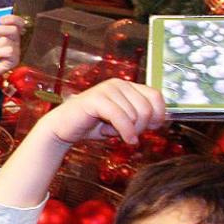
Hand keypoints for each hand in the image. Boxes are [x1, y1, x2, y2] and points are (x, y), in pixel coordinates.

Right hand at [38, 78, 165, 146]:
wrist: (62, 128)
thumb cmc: (92, 125)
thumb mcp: (122, 120)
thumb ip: (139, 117)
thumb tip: (160, 120)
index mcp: (127, 86)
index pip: (156, 96)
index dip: (157, 116)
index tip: (148, 129)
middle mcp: (119, 84)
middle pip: (147, 109)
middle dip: (141, 128)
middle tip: (127, 135)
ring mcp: (107, 89)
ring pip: (135, 115)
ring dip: (128, 131)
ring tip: (112, 132)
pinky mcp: (96, 99)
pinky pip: (121, 117)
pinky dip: (125, 132)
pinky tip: (122, 139)